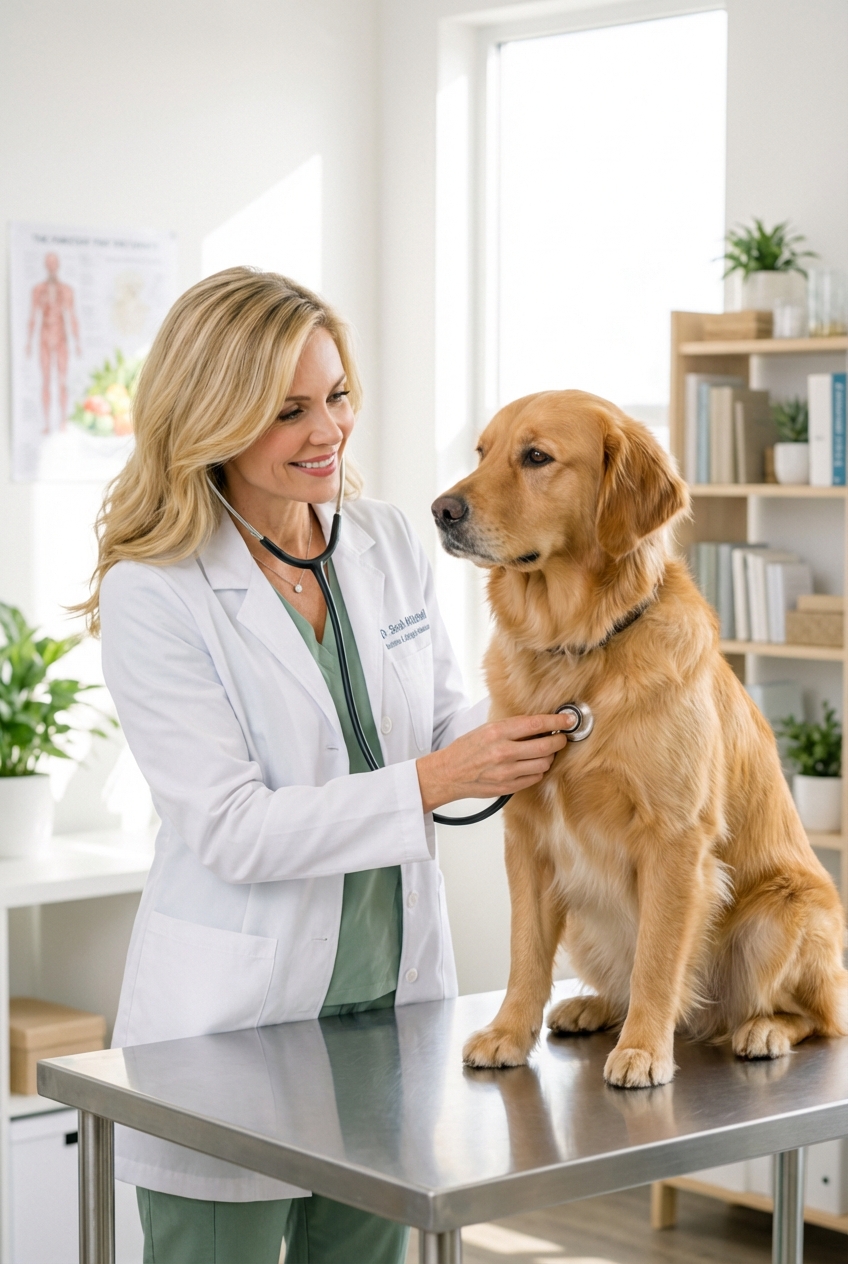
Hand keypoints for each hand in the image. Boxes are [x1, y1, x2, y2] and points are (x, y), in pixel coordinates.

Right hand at [416, 714, 574, 813]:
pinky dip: (538, 771)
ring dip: (548, 757)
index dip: (557, 722)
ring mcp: (506, 772)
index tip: (569, 720)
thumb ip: (512, 728)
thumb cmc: (466, 749)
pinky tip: (532, 765)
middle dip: (559, 741)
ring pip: (543, 764)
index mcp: (497, 732)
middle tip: (561, 738)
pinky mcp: (508, 787)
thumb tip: (539, 725)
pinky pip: (534, 778)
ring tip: (544, 752)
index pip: (536, 724)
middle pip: (546, 746)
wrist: (449, 773)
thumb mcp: (486, 729)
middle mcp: (503, 752)